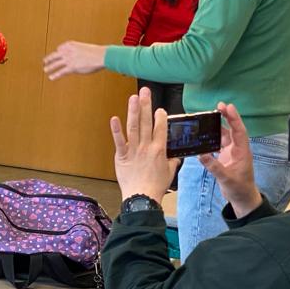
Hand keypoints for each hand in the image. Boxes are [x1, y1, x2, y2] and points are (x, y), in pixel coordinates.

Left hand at [42, 42, 107, 79]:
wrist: (101, 55)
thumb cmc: (96, 52)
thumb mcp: (85, 48)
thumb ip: (78, 52)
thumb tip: (77, 58)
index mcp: (71, 44)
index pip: (60, 48)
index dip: (59, 52)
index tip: (57, 54)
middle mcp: (68, 51)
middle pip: (55, 55)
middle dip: (49, 58)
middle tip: (44, 61)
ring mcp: (69, 59)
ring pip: (56, 64)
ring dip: (50, 67)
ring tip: (45, 69)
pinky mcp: (72, 67)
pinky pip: (61, 72)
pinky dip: (55, 75)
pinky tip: (51, 77)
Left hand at [110, 87, 178, 202]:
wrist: (142, 197)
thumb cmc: (156, 186)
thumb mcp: (170, 172)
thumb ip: (172, 160)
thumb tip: (175, 155)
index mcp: (159, 150)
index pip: (161, 128)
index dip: (160, 117)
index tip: (160, 108)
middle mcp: (146, 147)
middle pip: (146, 122)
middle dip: (145, 105)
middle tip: (145, 91)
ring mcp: (133, 150)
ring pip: (133, 127)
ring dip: (133, 111)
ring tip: (133, 98)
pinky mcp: (121, 156)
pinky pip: (118, 141)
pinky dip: (116, 130)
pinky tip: (114, 118)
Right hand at [199, 102, 261, 217]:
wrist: (242, 198)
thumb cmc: (239, 188)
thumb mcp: (227, 179)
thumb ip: (214, 167)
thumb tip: (202, 155)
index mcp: (242, 152)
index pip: (238, 131)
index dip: (234, 118)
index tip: (228, 107)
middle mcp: (237, 149)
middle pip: (232, 129)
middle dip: (226, 117)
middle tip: (219, 105)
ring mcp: (231, 153)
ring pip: (224, 135)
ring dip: (217, 126)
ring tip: (208, 117)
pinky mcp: (225, 157)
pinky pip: (217, 144)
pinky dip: (211, 138)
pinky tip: (203, 135)